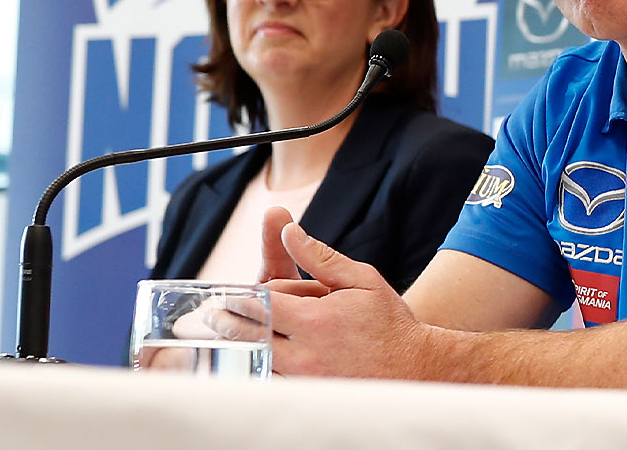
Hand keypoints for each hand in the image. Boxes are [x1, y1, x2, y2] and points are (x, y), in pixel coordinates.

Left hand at [211, 211, 431, 378]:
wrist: (415, 368)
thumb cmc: (390, 322)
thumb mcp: (361, 279)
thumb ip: (321, 257)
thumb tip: (290, 231)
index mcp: (316, 319)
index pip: (263, 303)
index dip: (241, 297)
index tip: (226, 294)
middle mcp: (306, 352)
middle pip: (251, 335)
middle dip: (227, 323)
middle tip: (211, 316)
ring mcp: (307, 378)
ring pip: (259, 361)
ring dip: (241, 347)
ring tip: (224, 336)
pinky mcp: (310, 395)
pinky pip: (275, 382)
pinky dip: (262, 369)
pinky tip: (255, 360)